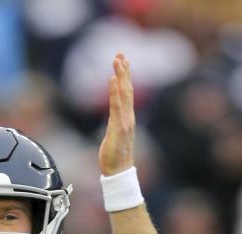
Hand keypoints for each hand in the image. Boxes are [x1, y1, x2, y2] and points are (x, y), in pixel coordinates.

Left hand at [98, 53, 134, 176]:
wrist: (118, 172)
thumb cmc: (115, 156)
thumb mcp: (114, 134)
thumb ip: (115, 121)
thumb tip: (114, 113)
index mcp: (127, 118)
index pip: (127, 93)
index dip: (125, 76)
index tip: (123, 61)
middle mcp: (128, 117)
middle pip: (128, 89)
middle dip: (124, 71)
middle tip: (120, 54)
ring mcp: (124, 121)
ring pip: (124, 94)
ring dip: (121, 76)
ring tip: (118, 60)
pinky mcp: (118, 127)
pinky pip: (116, 106)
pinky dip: (115, 92)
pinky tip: (113, 79)